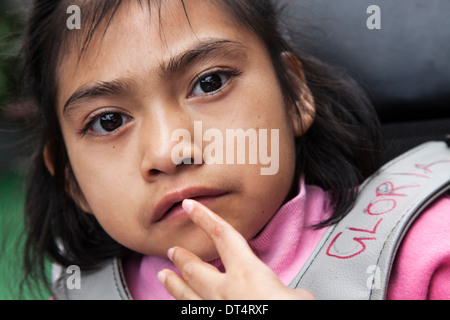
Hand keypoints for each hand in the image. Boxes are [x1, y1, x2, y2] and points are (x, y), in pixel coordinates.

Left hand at [157, 199, 314, 299]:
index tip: (191, 207)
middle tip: (172, 250)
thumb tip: (290, 295)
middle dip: (182, 257)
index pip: (222, 236)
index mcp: (247, 274)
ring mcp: (215, 311)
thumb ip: (286, 290)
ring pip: (185, 295)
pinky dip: (185, 306)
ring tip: (163, 276)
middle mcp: (225, 291)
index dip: (204, 218)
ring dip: (173, 283)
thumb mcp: (299, 297)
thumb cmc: (288, 314)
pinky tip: (181, 306)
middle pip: (195, 268)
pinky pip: (193, 314)